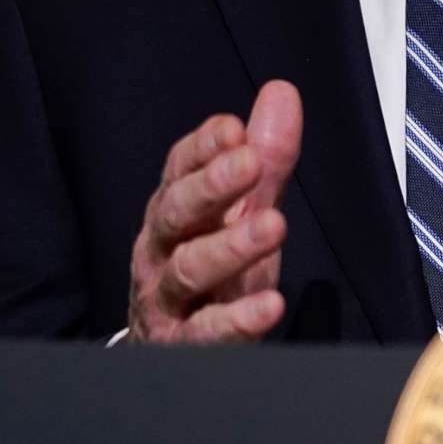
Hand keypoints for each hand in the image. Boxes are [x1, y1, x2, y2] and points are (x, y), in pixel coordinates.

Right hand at [125, 82, 303, 343]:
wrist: (172, 352)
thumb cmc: (213, 271)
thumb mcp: (242, 213)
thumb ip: (265, 159)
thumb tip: (282, 91)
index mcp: (174, 211)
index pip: (179, 169)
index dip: (203, 147)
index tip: (233, 128)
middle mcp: (161, 250)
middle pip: (176, 211)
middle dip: (212, 185)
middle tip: (250, 162)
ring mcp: (166, 301)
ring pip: (188, 269)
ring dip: (230, 246)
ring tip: (274, 226)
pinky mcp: (182, 348)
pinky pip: (206, 334)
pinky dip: (237, 320)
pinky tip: (270, 305)